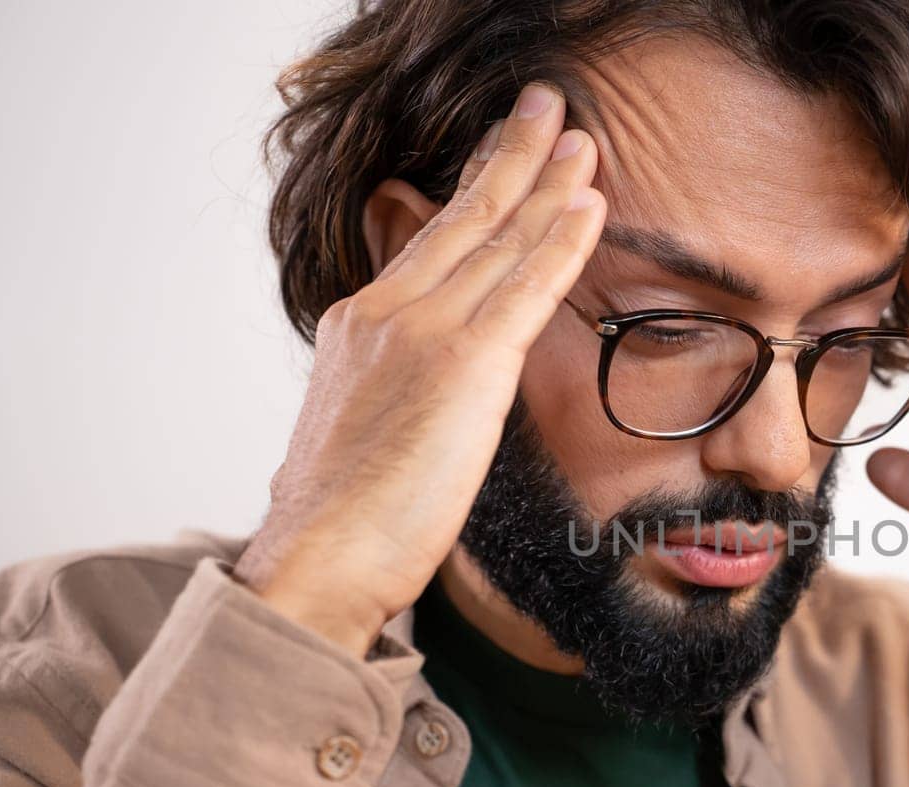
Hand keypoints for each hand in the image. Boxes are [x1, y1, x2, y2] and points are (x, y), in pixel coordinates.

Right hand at [234, 82, 605, 654]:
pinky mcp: (462, 365)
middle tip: (548, 108)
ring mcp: (423, 332)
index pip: (430, 242)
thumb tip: (426, 396)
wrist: (319, 556)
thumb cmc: (344, 517)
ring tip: (583, 141)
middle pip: (463, 218)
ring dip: (547, 184)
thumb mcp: (362, 430)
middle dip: (513, 156)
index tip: (505, 157)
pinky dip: (559, 241)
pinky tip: (588, 205)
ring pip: (498, 240)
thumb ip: (395, 391)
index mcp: (361, 325)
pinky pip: (523, 287)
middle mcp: (387, 313)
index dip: (474, 192)